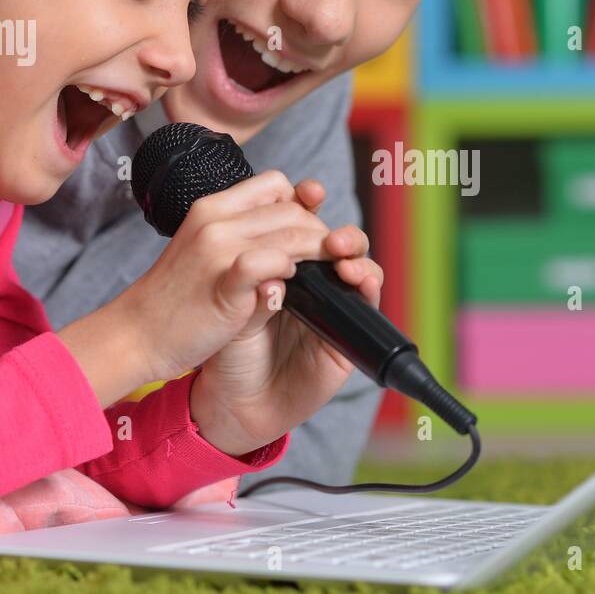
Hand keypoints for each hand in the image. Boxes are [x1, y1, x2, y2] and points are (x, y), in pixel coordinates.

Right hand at [58, 169, 340, 407]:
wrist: (135, 333)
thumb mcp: (203, 251)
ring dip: (317, 252)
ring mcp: (219, 248)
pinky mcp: (225, 281)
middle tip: (328, 257)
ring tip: (324, 272)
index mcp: (212, 208)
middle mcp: (216, 219)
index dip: (301, 203)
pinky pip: (272, 262)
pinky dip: (289, 270)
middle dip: (318, 232)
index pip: (274, 184)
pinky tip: (290, 284)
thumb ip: (238, 235)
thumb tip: (286, 232)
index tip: (309, 229)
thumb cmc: (174, 298)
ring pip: (292, 231)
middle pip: (292, 209)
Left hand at [190, 180, 383, 456]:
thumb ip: (251, 281)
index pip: (301, 221)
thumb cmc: (227, 349)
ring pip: (359, 265)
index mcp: (280, 264)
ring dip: (356, 253)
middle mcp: (311, 281)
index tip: (307, 192)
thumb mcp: (231, 306)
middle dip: (336, 229)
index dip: (308, 202)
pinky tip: (358, 278)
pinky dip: (368, 285)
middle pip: (336, 239)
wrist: (232, 401)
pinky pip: (366, 304)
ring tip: (341, 255)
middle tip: (326, 236)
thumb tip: (276, 259)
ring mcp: (332, 306)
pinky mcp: (347, 334)